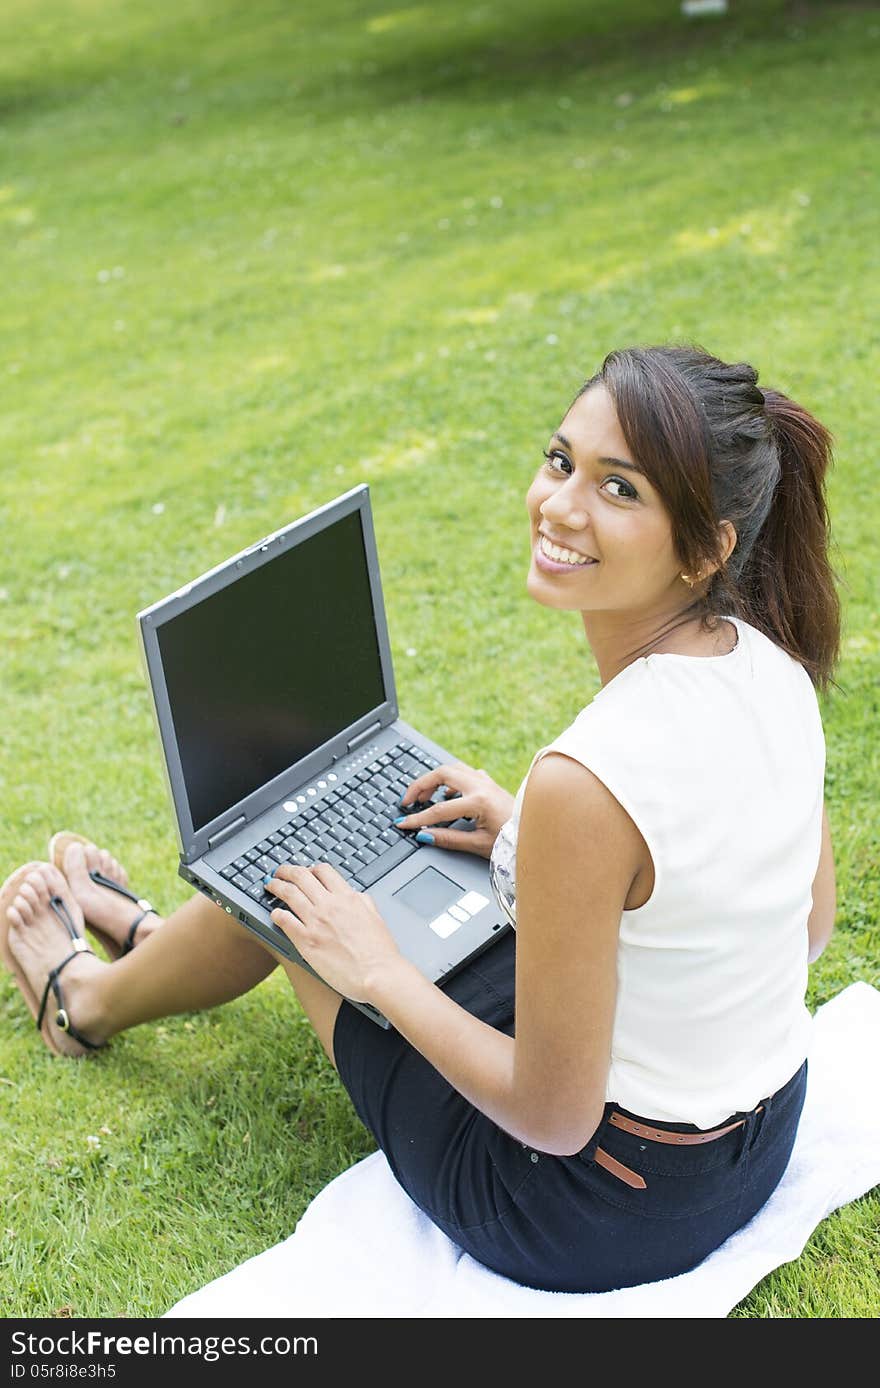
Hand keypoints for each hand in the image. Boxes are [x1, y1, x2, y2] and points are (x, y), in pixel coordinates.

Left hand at [265, 862, 401, 1002]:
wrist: (378, 975)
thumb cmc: (380, 951)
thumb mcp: (375, 916)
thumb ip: (362, 902)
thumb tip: (354, 895)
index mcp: (348, 898)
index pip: (323, 871)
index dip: (310, 869)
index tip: (305, 872)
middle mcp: (329, 905)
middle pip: (300, 876)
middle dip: (286, 871)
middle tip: (279, 873)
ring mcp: (315, 922)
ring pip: (288, 893)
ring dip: (276, 886)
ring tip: (270, 886)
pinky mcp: (306, 941)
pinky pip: (284, 920)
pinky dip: (276, 913)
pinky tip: (274, 914)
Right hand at [395, 760, 514, 859]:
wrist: (534, 835)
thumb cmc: (511, 841)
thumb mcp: (478, 844)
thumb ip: (449, 839)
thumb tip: (424, 835)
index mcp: (479, 802)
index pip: (439, 809)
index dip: (418, 818)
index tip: (404, 823)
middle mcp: (482, 786)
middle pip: (442, 773)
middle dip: (420, 785)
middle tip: (408, 801)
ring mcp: (486, 781)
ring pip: (453, 768)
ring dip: (434, 778)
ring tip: (423, 796)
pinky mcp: (489, 783)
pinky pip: (465, 772)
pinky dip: (450, 779)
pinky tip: (446, 794)